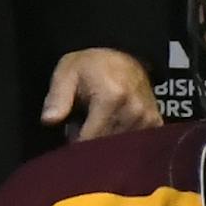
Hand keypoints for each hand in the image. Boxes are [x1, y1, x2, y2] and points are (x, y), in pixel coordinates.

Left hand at [42, 48, 160, 140]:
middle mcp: (134, 110)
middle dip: (90, 145)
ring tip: (96, 123)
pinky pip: (135, 144)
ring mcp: (148, 118)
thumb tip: (49, 120)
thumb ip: (58, 97)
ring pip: (120, 148)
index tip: (69, 135)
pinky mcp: (156, 123)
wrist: (123, 56)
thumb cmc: (90, 65)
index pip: (90, 139)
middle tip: (81, 127)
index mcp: (111, 97)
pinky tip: (112, 127)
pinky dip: (121, 141)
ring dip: (105, 143)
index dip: (75, 143)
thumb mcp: (67, 73)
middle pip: (105, 146)